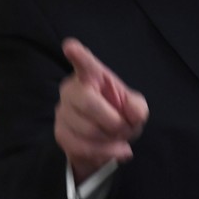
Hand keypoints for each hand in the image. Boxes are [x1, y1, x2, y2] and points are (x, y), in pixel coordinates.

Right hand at [54, 38, 148, 183]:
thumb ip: (138, 108)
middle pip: (88, 103)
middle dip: (113, 120)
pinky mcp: (60, 132)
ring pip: (86, 129)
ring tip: (118, 137)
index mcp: (94, 76)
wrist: (107, 141)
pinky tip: (115, 149)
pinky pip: (81, 146)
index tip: (70, 46)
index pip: (85, 63)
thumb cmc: (120, 114)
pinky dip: (103, 152)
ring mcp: (63, 111)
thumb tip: (132, 113)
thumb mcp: (136, 109)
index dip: (78, 55)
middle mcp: (72, 89)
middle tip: (125, 127)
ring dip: (110, 139)